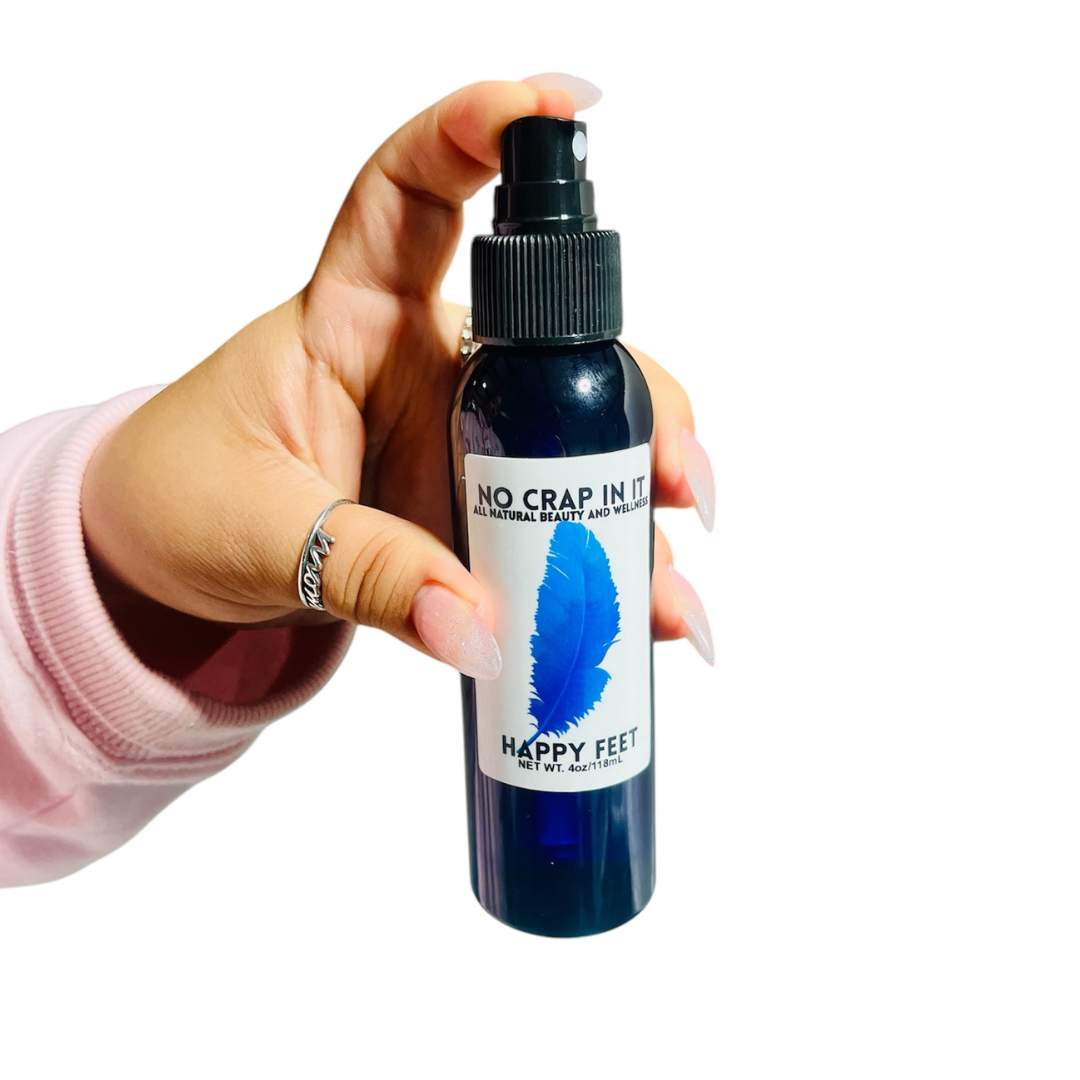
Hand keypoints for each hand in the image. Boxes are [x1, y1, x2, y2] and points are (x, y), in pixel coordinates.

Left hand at [81, 77, 715, 679]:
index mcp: (352, 318)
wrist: (170, 565)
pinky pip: (559, 528)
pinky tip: (646, 613)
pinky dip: (607, 570)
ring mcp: (465, 440)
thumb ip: (367, 575)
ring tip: (666, 588)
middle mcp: (430, 365)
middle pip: (557, 344)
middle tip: (679, 470)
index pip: (409, 194)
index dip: (478, 132)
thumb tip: (480, 631)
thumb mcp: (260, 534)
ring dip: (638, 508)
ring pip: (582, 443)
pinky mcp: (478, 509)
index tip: (559, 106)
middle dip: (638, 400)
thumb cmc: (185, 502)